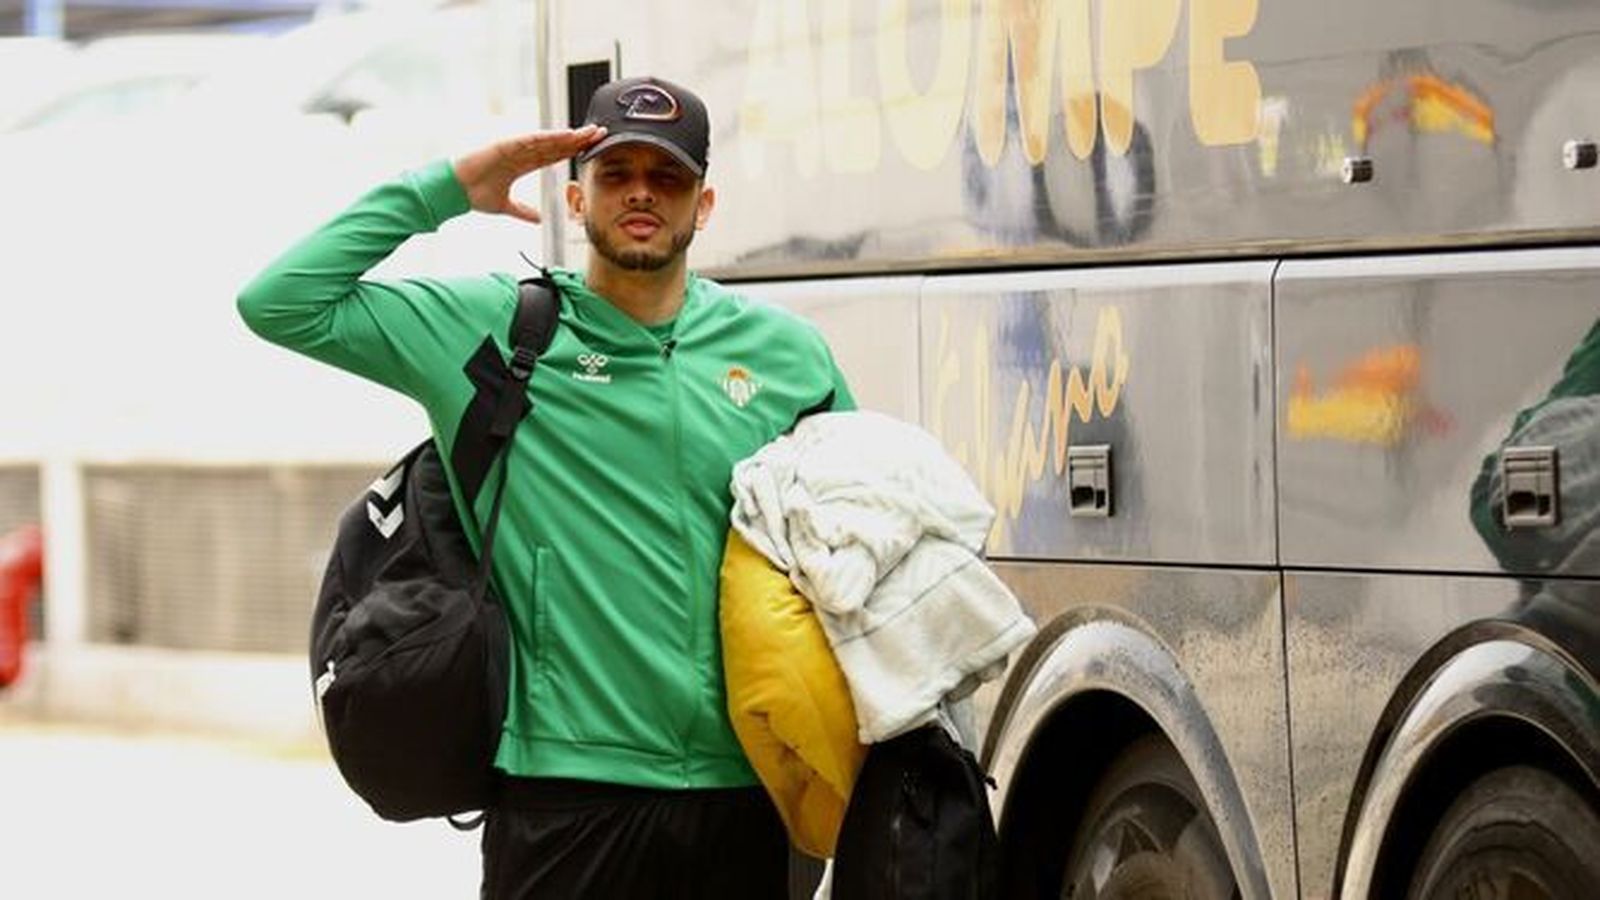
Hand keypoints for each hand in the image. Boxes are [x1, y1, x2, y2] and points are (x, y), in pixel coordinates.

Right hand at [452, 125, 605, 224]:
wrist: (453, 191)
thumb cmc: (474, 194)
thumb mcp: (505, 206)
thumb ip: (523, 211)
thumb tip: (538, 219)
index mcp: (522, 164)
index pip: (553, 155)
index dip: (572, 151)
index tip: (590, 148)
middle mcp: (520, 153)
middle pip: (555, 144)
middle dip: (577, 139)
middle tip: (600, 133)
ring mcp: (513, 147)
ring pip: (547, 140)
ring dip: (568, 135)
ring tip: (588, 132)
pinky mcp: (505, 146)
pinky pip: (530, 140)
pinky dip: (548, 137)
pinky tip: (564, 134)